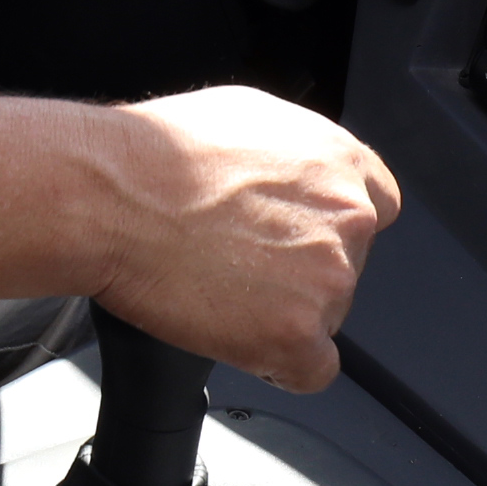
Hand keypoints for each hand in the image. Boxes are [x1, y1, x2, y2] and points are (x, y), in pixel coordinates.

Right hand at [91, 86, 400, 392]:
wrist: (110, 196)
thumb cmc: (156, 153)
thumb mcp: (245, 114)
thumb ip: (294, 151)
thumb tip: (293, 170)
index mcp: (341, 161)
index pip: (376, 207)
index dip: (330, 227)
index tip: (300, 238)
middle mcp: (348, 216)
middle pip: (347, 264)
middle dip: (301, 270)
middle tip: (240, 263)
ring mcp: (329, 278)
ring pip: (326, 315)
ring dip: (283, 312)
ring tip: (220, 288)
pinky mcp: (297, 334)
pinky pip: (312, 370)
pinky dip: (277, 363)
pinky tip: (236, 334)